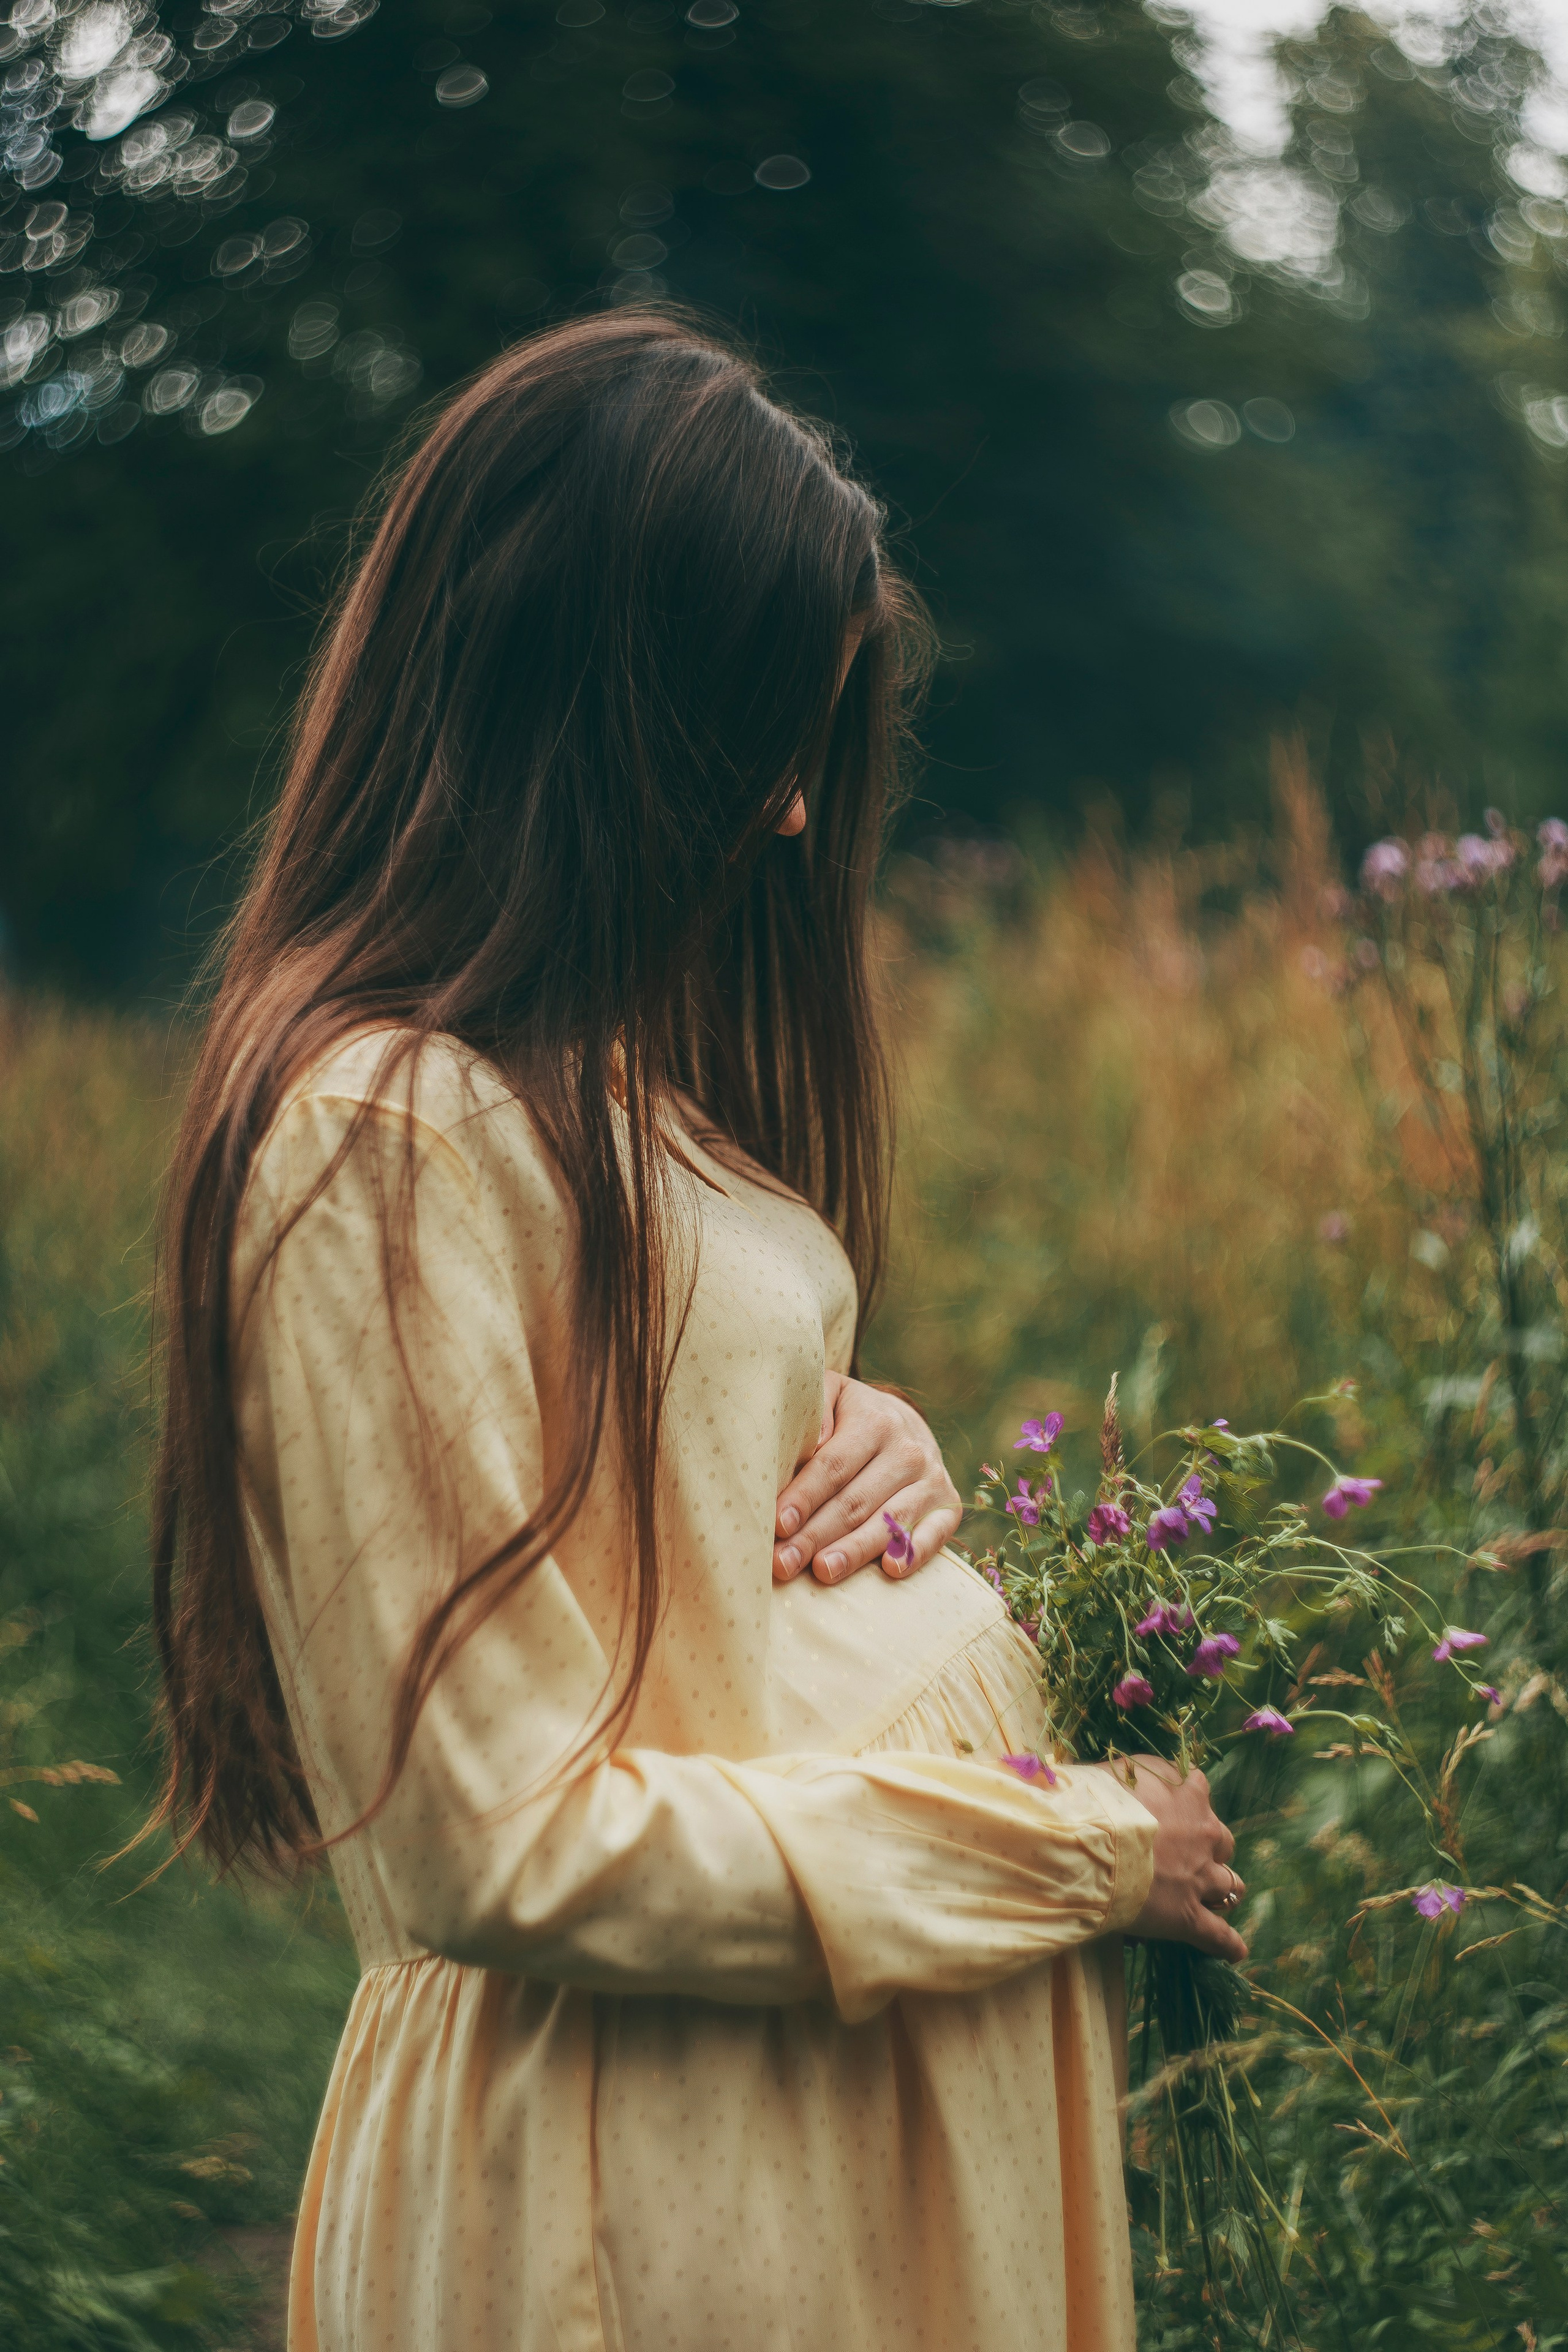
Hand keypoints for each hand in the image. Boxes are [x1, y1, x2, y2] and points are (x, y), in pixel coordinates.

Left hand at [773, 1371, 961, 1584]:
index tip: (778, 1523)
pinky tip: (891, 1570)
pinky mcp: (948, 1506)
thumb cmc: (850, 1416)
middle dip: (816, 1535)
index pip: (833, 1466)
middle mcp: (908, 1451)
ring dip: (855, 1551)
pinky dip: (915, 1554)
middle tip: (784, 1563)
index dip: (804, 1497)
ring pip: (889, 1523)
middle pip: (855, 1502)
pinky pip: (934, 1535)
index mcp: (874, 1422)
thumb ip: (815, 1410)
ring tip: (823, 1572)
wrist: (904, 1420)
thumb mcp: (831, 1396)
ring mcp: (931, 1481)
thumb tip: (813, 1443)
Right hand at [1106, 1756, 1247, 1963]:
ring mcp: (1201, 1876)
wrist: (1088, 1844)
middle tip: (1188, 1858)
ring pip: (1230, 1886)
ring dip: (1223, 1890)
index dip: (1186, 1804)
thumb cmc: (1094, 1801)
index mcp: (1188, 1792)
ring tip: (1216, 1899)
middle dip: (1210, 1850)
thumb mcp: (1118, 1773)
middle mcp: (1204, 1831)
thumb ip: (1136, 1778)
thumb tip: (1132, 1786)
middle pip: (1222, 1841)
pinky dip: (1228, 1944)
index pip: (1199, 1789)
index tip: (1170, 1811)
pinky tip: (1235, 1951)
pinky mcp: (1188, 1916)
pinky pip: (1218, 1935)